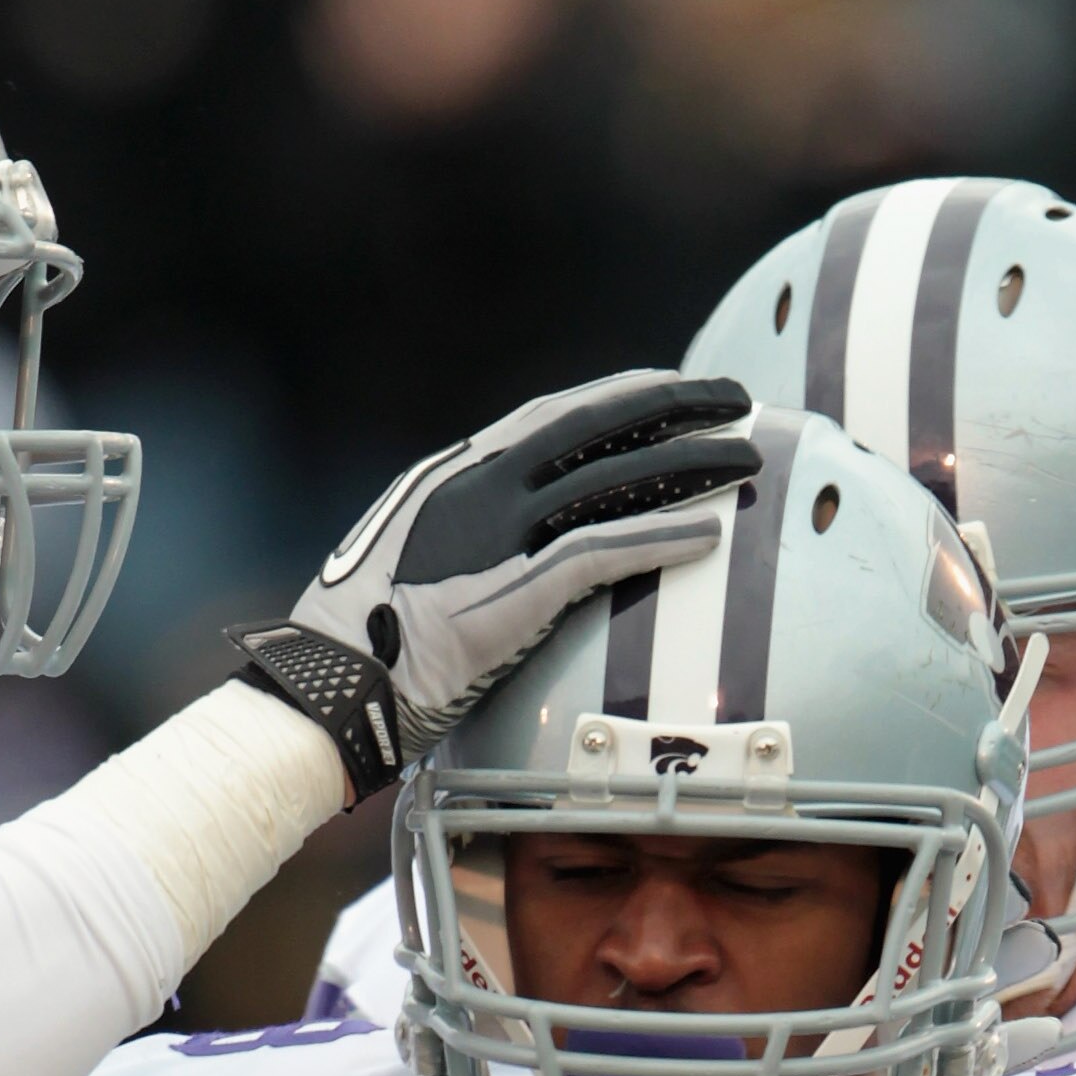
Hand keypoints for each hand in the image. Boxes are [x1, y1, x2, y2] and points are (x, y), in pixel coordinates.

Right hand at [237, 371, 761, 797]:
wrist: (327, 687)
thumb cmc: (361, 644)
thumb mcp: (414, 565)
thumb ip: (466, 541)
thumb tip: (506, 554)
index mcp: (455, 473)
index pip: (555, 416)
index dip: (620, 397)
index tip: (671, 389)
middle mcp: (478, 485)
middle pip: (594, 424)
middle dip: (672, 403)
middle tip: (735, 396)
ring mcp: (495, 533)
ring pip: (612, 479)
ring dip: (688, 465)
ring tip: (747, 458)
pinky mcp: (514, 590)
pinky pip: (603, 553)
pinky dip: (659, 541)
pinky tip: (709, 536)